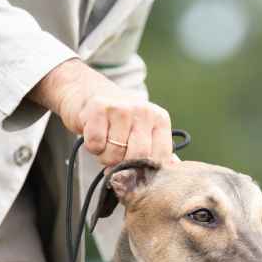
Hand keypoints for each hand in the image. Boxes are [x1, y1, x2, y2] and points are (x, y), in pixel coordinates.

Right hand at [30, 59, 174, 165]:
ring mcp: (122, 107)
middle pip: (137, 157)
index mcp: (160, 119)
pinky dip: (92, 147)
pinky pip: (96, 144)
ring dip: (105, 157)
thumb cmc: (119, 121)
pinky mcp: (99, 107)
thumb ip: (158, 151)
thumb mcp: (144, 133)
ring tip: (105, 143)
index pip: (160, 158)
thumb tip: (174, 167)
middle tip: (116, 157)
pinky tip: (95, 134)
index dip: (144, 171)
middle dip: (123, 166)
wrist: (87, 91)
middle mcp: (144, 110)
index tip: (135, 169)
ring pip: (114, 154)